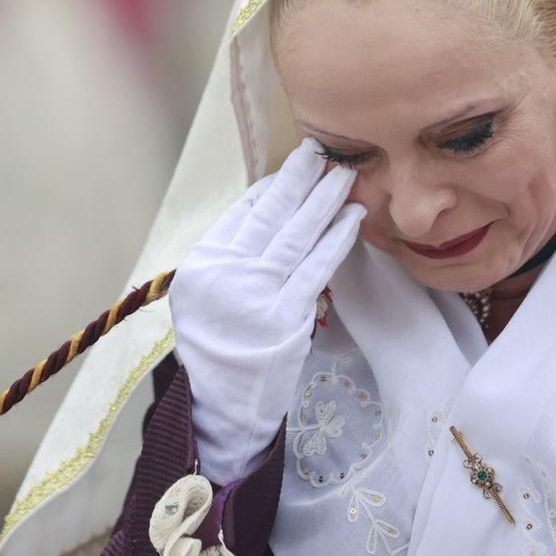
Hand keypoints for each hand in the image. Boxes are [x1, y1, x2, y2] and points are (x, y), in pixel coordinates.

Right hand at [168, 140, 364, 482]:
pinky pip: (317, 267)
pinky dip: (337, 239)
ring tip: (346, 175)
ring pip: (297, 234)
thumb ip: (229, 255)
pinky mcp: (286, 316)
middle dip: (301, 178)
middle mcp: (225, 273)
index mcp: (201, 263)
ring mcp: (256, 294)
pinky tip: (354, 218)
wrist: (224, 406)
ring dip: (325, 200)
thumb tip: (268, 207)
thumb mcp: (203, 296)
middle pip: (271, 214)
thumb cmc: (218, 349)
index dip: (273, 186)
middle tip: (324, 150)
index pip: (242, 212)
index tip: (297, 166)